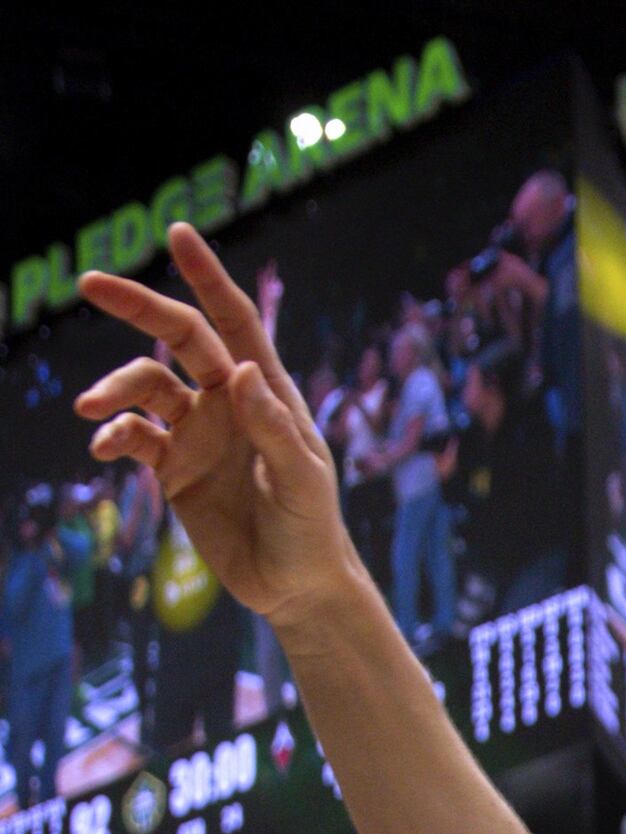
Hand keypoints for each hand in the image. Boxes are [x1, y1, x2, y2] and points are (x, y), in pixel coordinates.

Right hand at [75, 223, 359, 622]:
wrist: (295, 586)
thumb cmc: (313, 530)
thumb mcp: (302, 481)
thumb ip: (273, 428)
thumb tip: (243, 370)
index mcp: (269, 394)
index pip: (236, 322)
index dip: (208, 278)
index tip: (177, 233)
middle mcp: (229, 403)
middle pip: (179, 338)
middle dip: (137, 306)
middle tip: (91, 282)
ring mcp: (198, 433)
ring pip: (144, 387)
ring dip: (114, 389)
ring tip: (91, 410)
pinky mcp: (174, 468)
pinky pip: (133, 436)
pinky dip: (113, 434)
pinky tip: (104, 447)